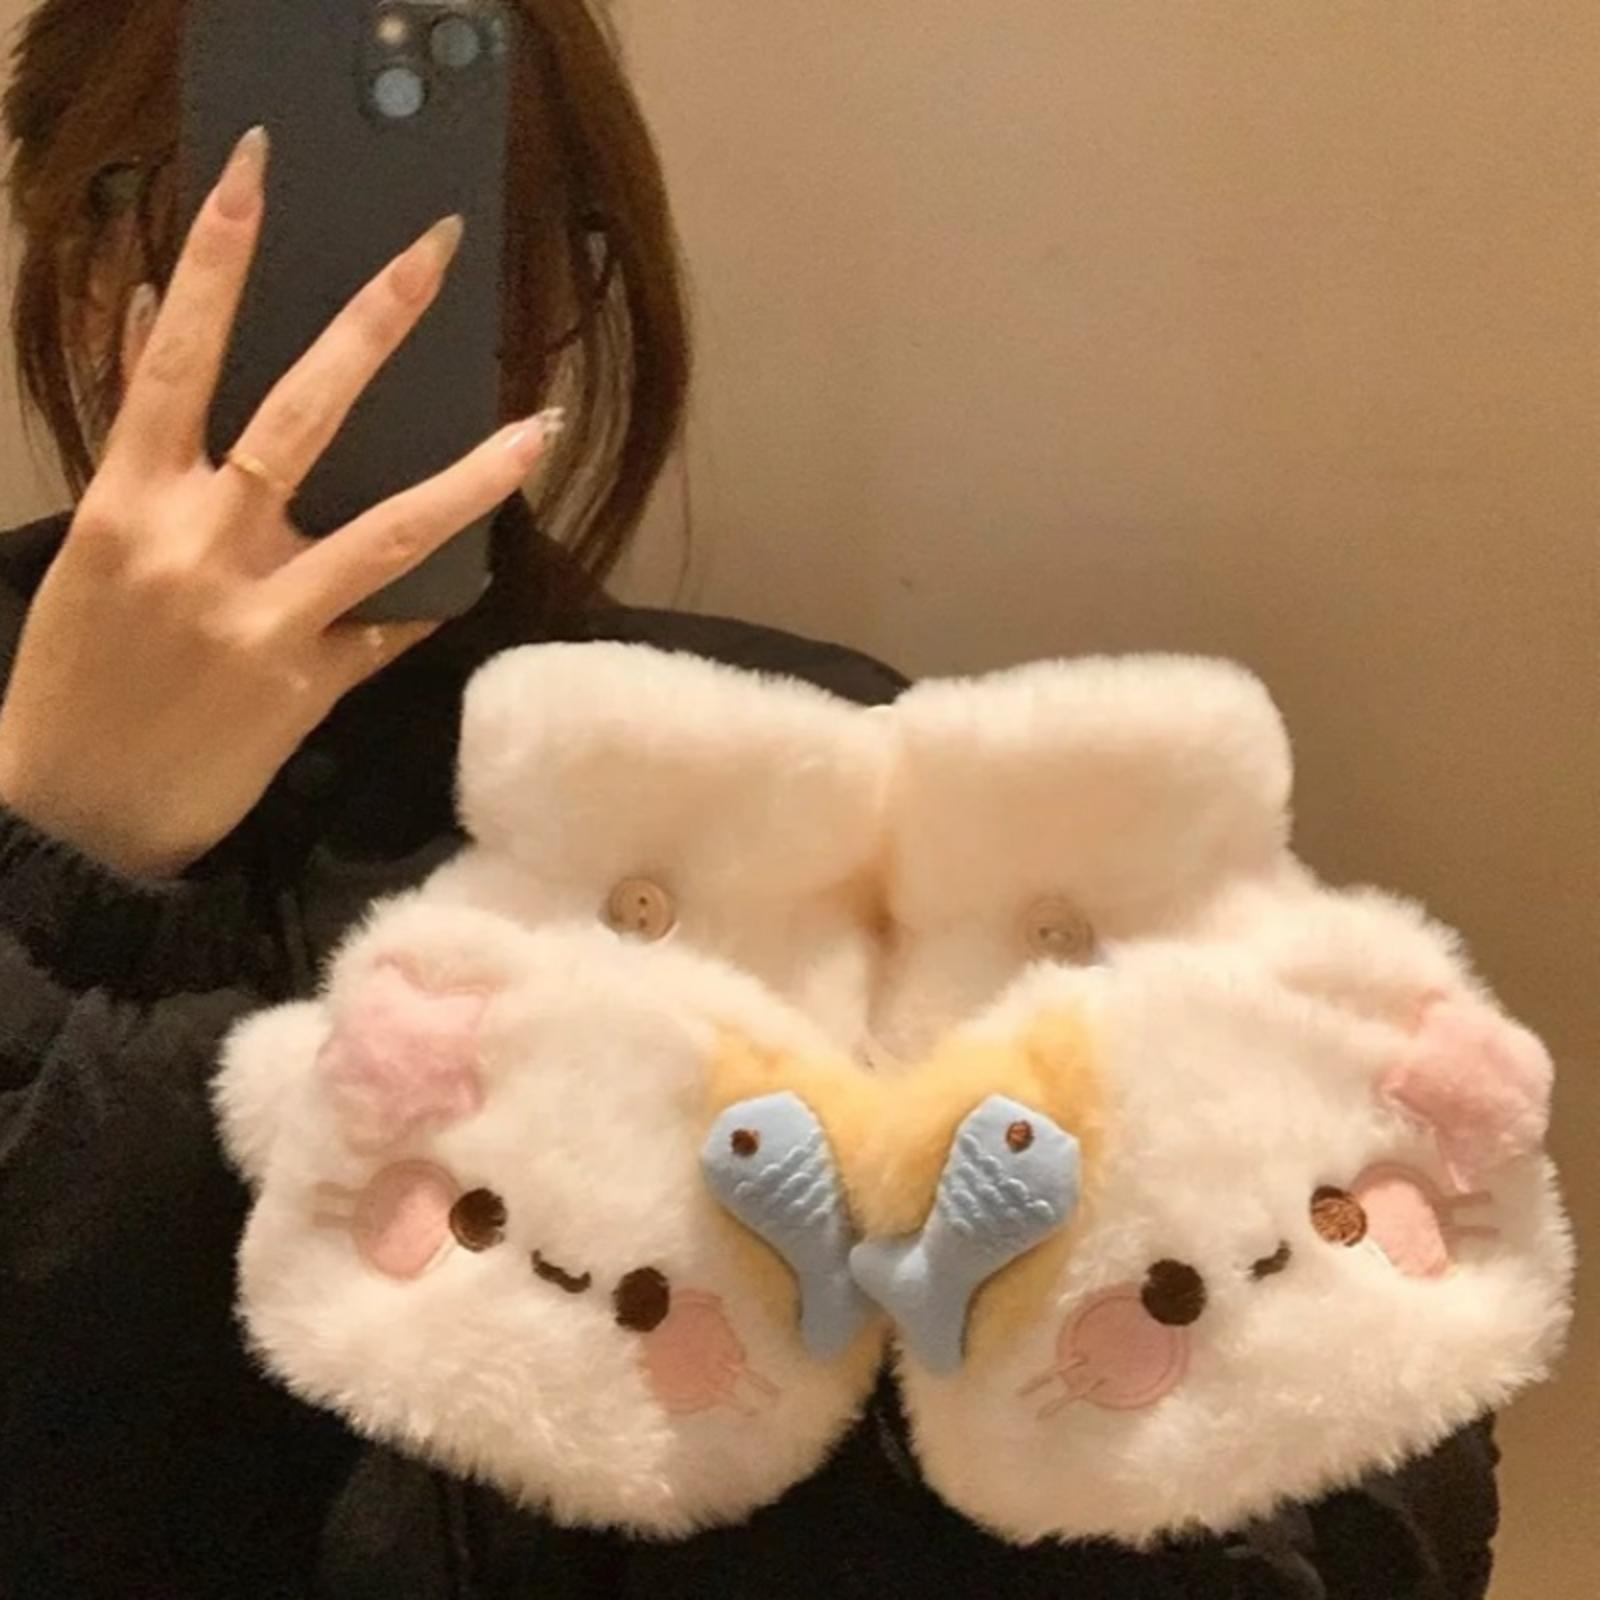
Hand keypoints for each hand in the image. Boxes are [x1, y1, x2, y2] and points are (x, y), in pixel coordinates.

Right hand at [0, 125, 560, 878]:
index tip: (257, 169)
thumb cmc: (78, 669)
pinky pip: (395, 627)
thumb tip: (153, 317)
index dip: (214, 258)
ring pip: (388, 528)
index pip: (177, 356)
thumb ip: (137, 438)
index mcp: (128, 501)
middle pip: (303, 413)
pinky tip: (489, 562)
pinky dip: (439, 593)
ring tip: (540, 426)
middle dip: (375, 322)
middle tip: (440, 249)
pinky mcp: (308, 684)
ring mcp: (262, 617)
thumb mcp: (88, 545)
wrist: (74, 811)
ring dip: (472, 474)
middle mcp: (199, 546)